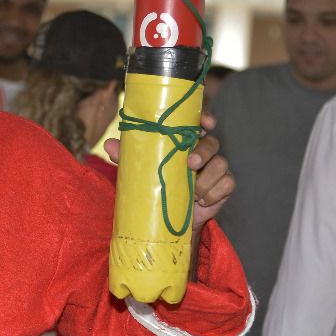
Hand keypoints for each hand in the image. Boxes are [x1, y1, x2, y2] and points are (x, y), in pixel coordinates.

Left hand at [102, 111, 233, 228]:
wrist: (170, 217)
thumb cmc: (157, 184)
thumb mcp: (141, 169)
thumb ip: (127, 156)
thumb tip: (108, 144)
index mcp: (186, 142)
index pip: (199, 124)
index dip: (205, 119)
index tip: (206, 124)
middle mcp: (204, 151)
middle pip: (213, 143)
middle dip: (204, 152)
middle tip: (190, 163)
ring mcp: (216, 168)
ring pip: (221, 164)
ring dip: (207, 179)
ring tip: (193, 192)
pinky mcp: (223, 186)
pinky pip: (227, 184)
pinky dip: (214, 193)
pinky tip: (201, 200)